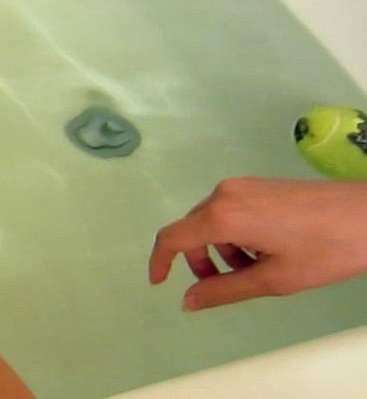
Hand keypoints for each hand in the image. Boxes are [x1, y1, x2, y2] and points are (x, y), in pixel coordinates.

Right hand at [149, 176, 366, 309]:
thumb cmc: (325, 250)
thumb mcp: (274, 279)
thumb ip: (224, 291)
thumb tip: (187, 301)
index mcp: (222, 217)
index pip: (172, 237)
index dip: (159, 261)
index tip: (160, 284)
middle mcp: (223, 194)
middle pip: (191, 229)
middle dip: (198, 260)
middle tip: (223, 286)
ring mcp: (242, 185)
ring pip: (211, 221)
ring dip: (220, 249)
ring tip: (255, 270)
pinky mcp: (258, 183)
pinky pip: (229, 210)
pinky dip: (234, 234)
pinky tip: (265, 249)